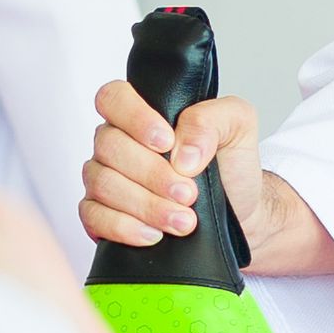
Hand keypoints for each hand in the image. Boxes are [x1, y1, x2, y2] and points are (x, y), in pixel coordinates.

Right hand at [79, 80, 333, 279]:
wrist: (240, 212)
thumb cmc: (231, 166)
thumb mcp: (238, 126)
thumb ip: (211, 119)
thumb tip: (181, 151)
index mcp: (143, 113)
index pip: (114, 98)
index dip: (134, 118)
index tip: (167, 142)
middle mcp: (118, 143)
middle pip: (109, 147)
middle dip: (152, 174)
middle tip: (188, 192)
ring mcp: (106, 178)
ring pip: (103, 184)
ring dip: (146, 205)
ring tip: (184, 220)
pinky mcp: (102, 214)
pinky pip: (94, 217)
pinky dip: (125, 227)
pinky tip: (154, 234)